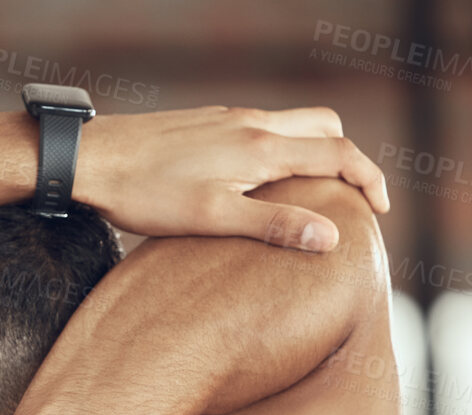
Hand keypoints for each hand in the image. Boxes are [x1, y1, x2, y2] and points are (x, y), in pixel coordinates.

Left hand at [76, 105, 389, 249]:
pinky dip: (283, 149)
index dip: (369, 178)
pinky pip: (263, 129)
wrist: (91, 159)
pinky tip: (263, 184)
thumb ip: (272, 225)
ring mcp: (228, 119)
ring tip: (313, 194)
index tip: (381, 209)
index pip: (337, 152)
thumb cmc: (145, 193)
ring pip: (293, 124)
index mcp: (260, 146)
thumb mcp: (211, 218)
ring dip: (315, 151)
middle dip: (349, 158)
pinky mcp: (208, 125)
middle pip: (324, 126)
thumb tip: (331, 237)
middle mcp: (251, 123)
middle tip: (355, 198)